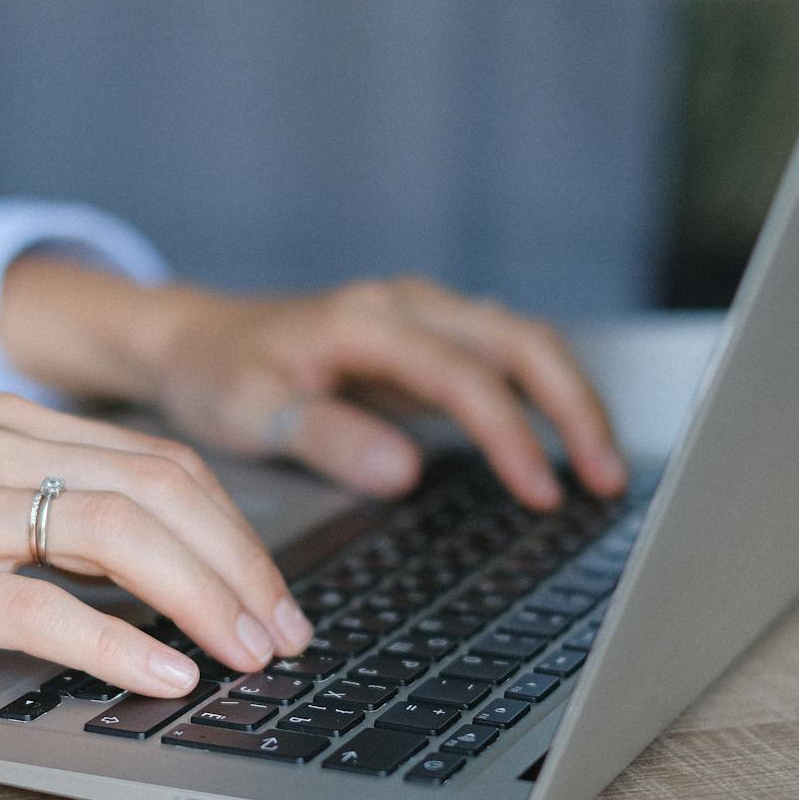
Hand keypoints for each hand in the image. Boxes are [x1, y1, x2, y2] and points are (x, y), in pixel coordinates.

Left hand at [0, 260, 623, 509]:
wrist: (191, 340)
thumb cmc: (218, 375)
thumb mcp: (252, 413)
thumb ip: (327, 438)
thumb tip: (404, 471)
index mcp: (368, 321)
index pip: (464, 375)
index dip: (511, 434)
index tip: (543, 492)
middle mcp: (407, 307)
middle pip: (521, 341)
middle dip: (573, 408)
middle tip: (606, 479)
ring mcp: (422, 319)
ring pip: (523, 343)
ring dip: (569, 400)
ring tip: (601, 471)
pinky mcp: (426, 342)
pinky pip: (503, 359)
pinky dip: (542, 397)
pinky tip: (560, 447)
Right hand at [0, 394, 312, 696]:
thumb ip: (21, 511)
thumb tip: (125, 574)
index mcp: (2, 425)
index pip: (159, 466)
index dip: (235, 533)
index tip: (275, 595)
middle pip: (164, 492)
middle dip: (244, 568)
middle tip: (288, 635)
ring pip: (121, 533)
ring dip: (205, 599)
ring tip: (251, 656)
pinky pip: (37, 605)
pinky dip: (116, 641)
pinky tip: (162, 675)